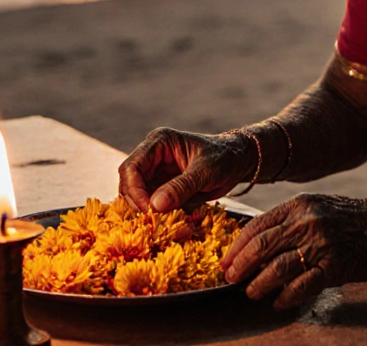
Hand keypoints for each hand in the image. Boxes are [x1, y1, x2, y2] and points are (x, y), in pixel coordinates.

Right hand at [117, 127, 252, 211]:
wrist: (237, 162)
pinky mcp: (162, 187)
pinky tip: (167, 221)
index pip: (132, 167)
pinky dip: (155, 214)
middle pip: (129, 183)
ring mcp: (155, 172)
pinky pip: (150, 203)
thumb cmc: (224, 158)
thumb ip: (181, 187)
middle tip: (152, 221)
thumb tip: (155, 206)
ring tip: (161, 222)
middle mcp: (152, 156)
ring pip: (136, 195)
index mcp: (159, 142)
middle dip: (137, 203)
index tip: (148, 211)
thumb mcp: (205, 172)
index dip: (135, 191)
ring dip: (145, 211)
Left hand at [220, 193, 366, 308]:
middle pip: (262, 246)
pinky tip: (279, 303)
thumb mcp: (320, 208)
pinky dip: (287, 297)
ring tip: (251, 293)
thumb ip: (292, 222)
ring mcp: (322, 244)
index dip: (236, 246)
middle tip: (230, 279)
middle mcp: (308, 221)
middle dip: (240, 266)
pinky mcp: (336, 265)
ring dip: (259, 284)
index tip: (225, 261)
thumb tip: (260, 245)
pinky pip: (303, 285)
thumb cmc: (356, 219)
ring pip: (278, 267)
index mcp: (300, 205)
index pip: (257, 226)